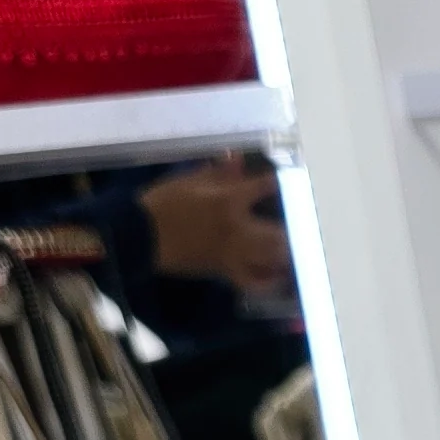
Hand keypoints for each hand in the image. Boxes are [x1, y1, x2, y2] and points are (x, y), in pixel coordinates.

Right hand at [141, 155, 292, 305]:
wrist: (139, 237)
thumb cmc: (161, 204)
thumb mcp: (188, 181)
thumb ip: (217, 171)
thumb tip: (238, 157)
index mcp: (229, 201)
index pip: (265, 188)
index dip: (278, 183)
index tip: (285, 181)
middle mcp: (238, 229)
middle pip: (279, 232)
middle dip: (292, 228)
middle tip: (299, 223)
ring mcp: (233, 253)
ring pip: (273, 259)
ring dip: (287, 253)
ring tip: (293, 247)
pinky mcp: (224, 272)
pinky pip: (254, 282)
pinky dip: (269, 282)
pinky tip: (278, 277)